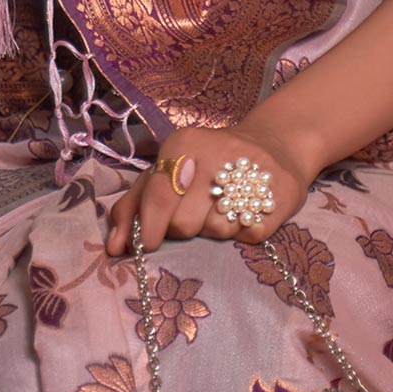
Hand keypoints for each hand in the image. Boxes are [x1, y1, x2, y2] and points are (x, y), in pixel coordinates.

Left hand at [103, 121, 316, 256]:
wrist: (273, 146)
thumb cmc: (205, 164)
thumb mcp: (165, 172)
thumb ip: (134, 207)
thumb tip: (114, 247)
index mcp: (183, 144)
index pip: (158, 197)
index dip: (150, 228)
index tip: (149, 244)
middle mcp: (216, 154)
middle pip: (184, 224)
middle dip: (185, 228)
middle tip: (196, 211)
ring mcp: (252, 175)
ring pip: (215, 233)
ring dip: (215, 228)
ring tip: (224, 206)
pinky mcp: (279, 197)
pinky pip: (246, 236)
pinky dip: (243, 232)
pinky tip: (246, 211)